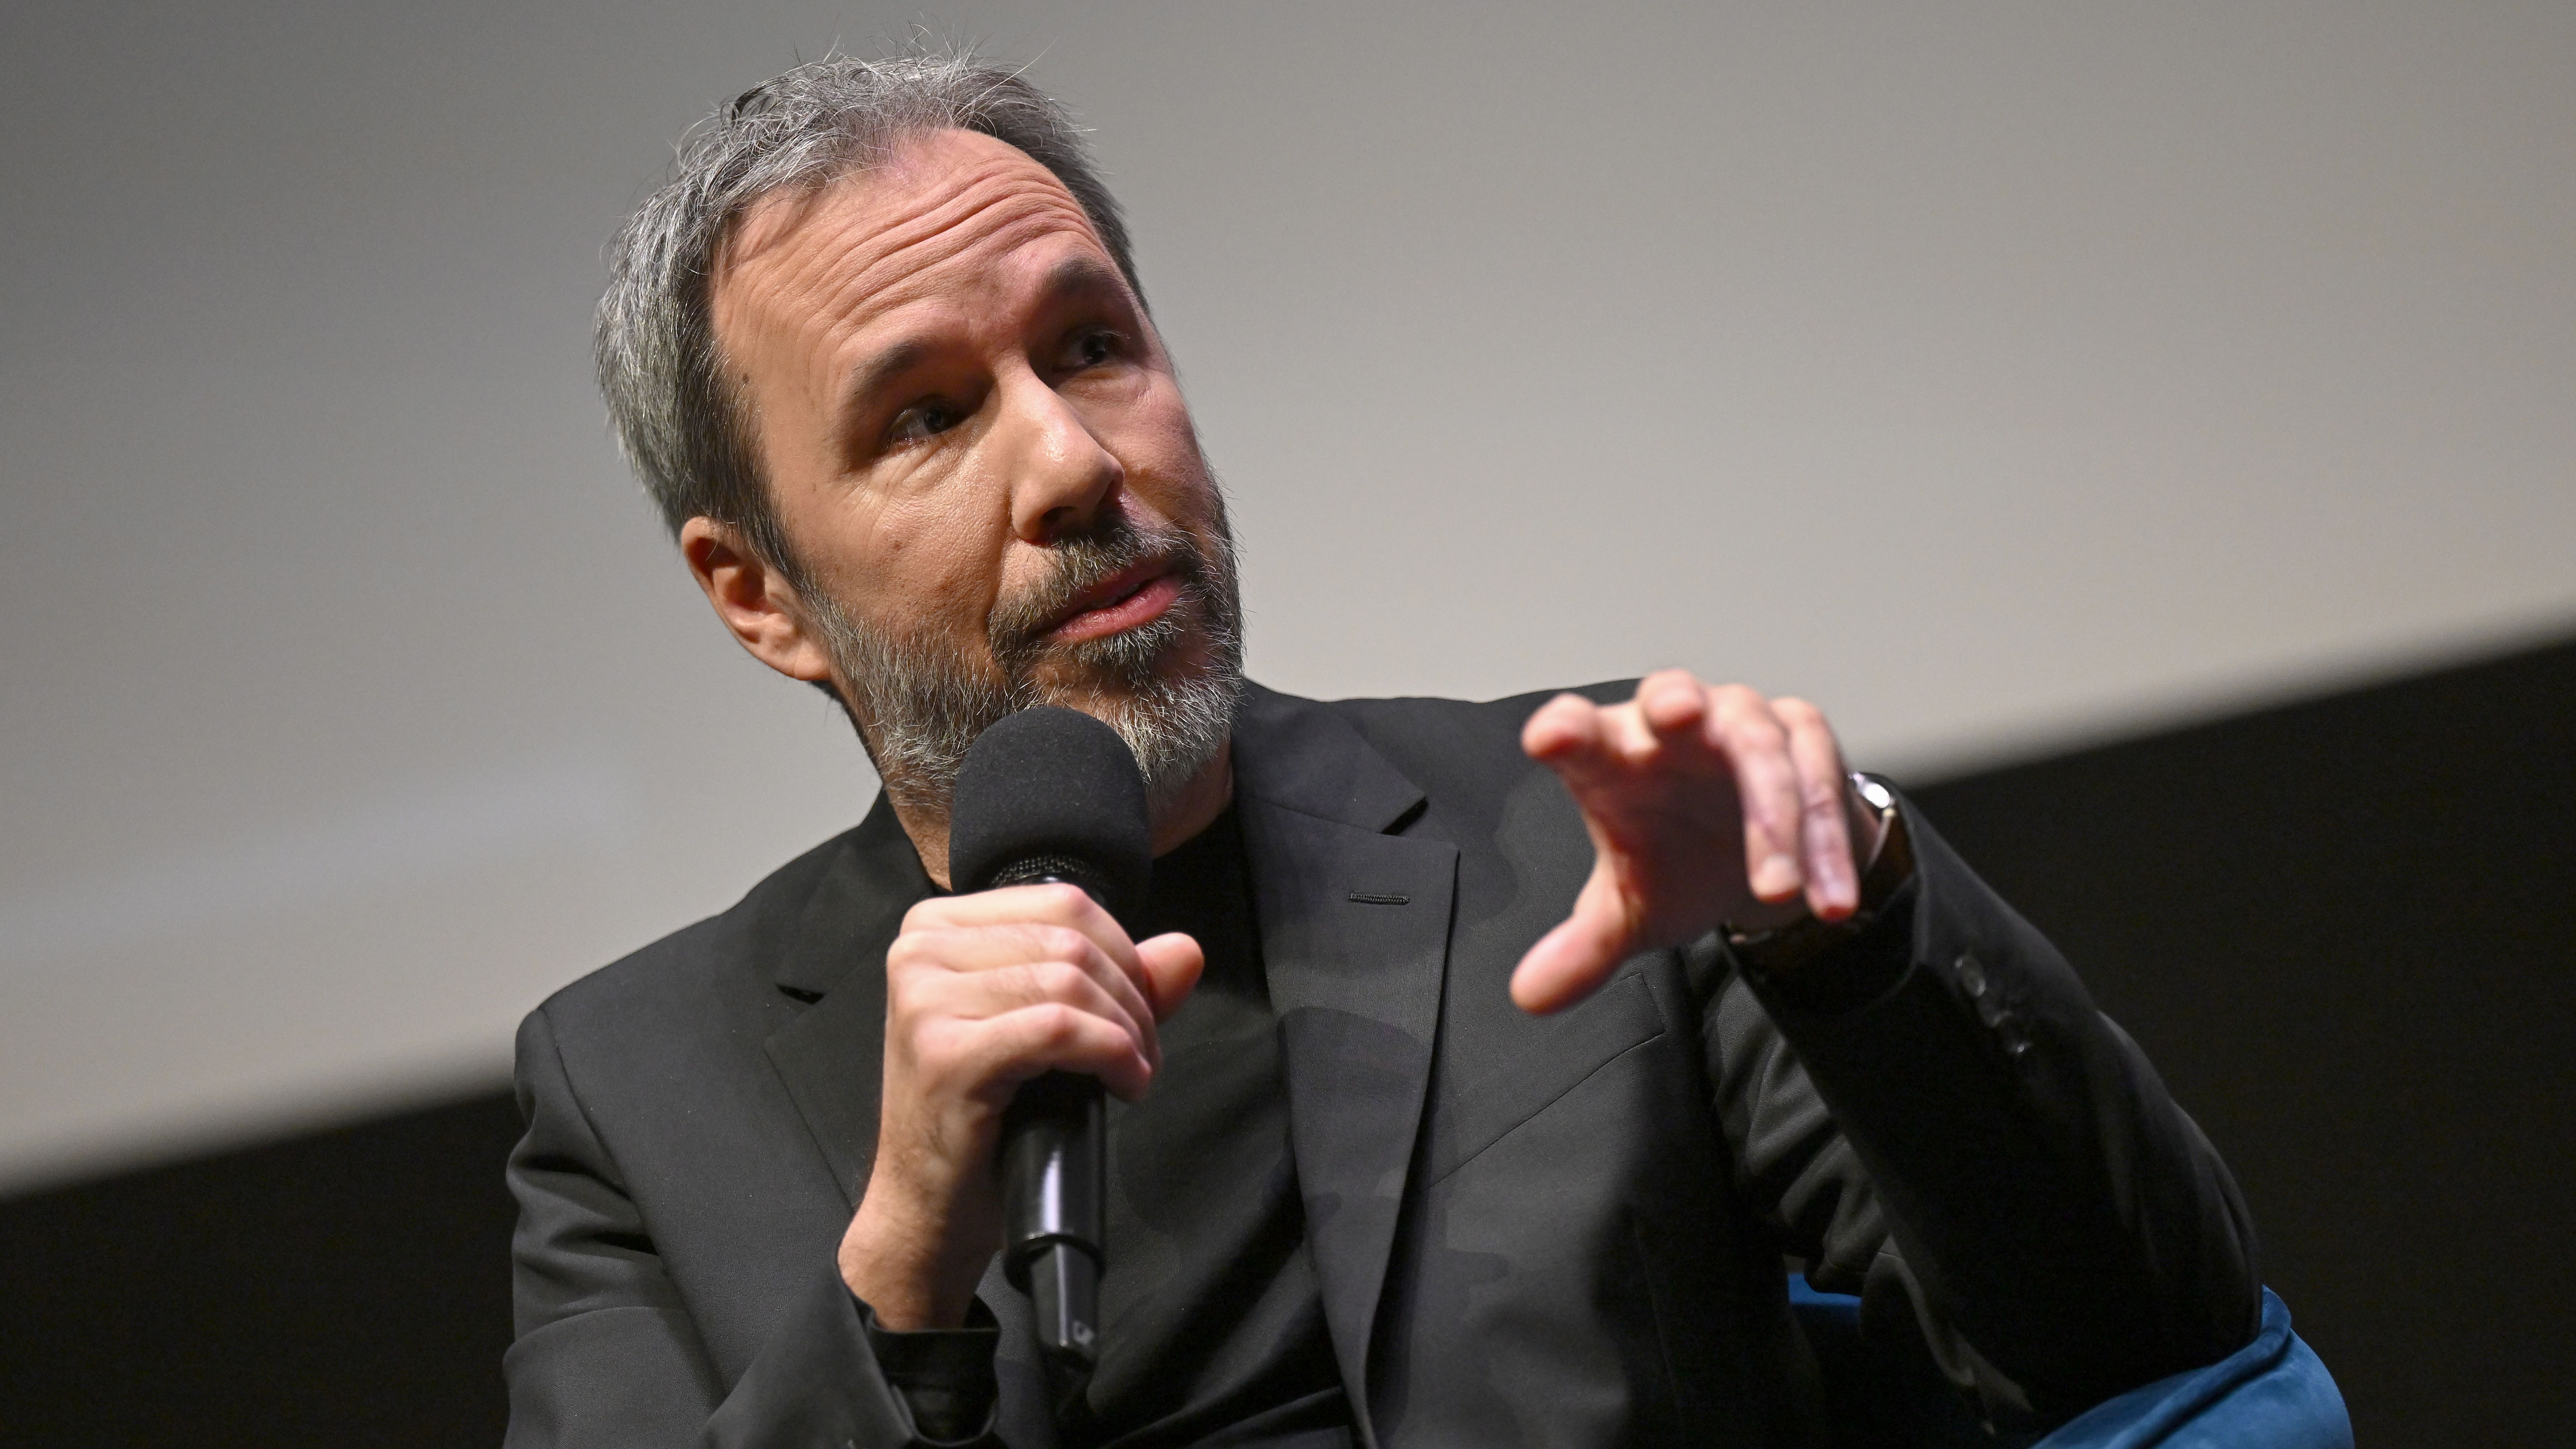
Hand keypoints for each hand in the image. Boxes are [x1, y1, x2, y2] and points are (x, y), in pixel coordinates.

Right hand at [839, 883, 1202, 1327]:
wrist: (927, 1207)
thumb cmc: (981, 1118)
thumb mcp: (1048, 1029)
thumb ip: (1113, 982)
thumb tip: (1186, 950)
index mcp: (935, 928)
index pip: (1061, 901)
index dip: (1124, 951)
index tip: (1141, 1006)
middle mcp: (920, 951)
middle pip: (1071, 940)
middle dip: (1131, 997)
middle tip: (1144, 1053)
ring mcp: (926, 1000)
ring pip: (1070, 982)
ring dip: (1126, 1031)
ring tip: (1134, 1073)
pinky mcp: (947, 1054)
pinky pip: (1060, 1028)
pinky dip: (1111, 1053)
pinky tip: (1124, 1084)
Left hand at [1510, 670, 1869, 1014]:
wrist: (1759, 858)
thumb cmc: (1677, 860)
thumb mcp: (1631, 911)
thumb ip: (1585, 948)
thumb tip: (1531, 995)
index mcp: (1613, 758)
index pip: (1579, 732)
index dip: (1566, 730)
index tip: (1550, 739)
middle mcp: (1674, 726)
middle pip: (1670, 696)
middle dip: (1675, 701)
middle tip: (1676, 715)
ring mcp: (1742, 723)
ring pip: (1757, 748)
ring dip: (1772, 819)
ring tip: (1775, 891)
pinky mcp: (1803, 738)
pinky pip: (1819, 781)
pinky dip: (1826, 845)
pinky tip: (1829, 901)